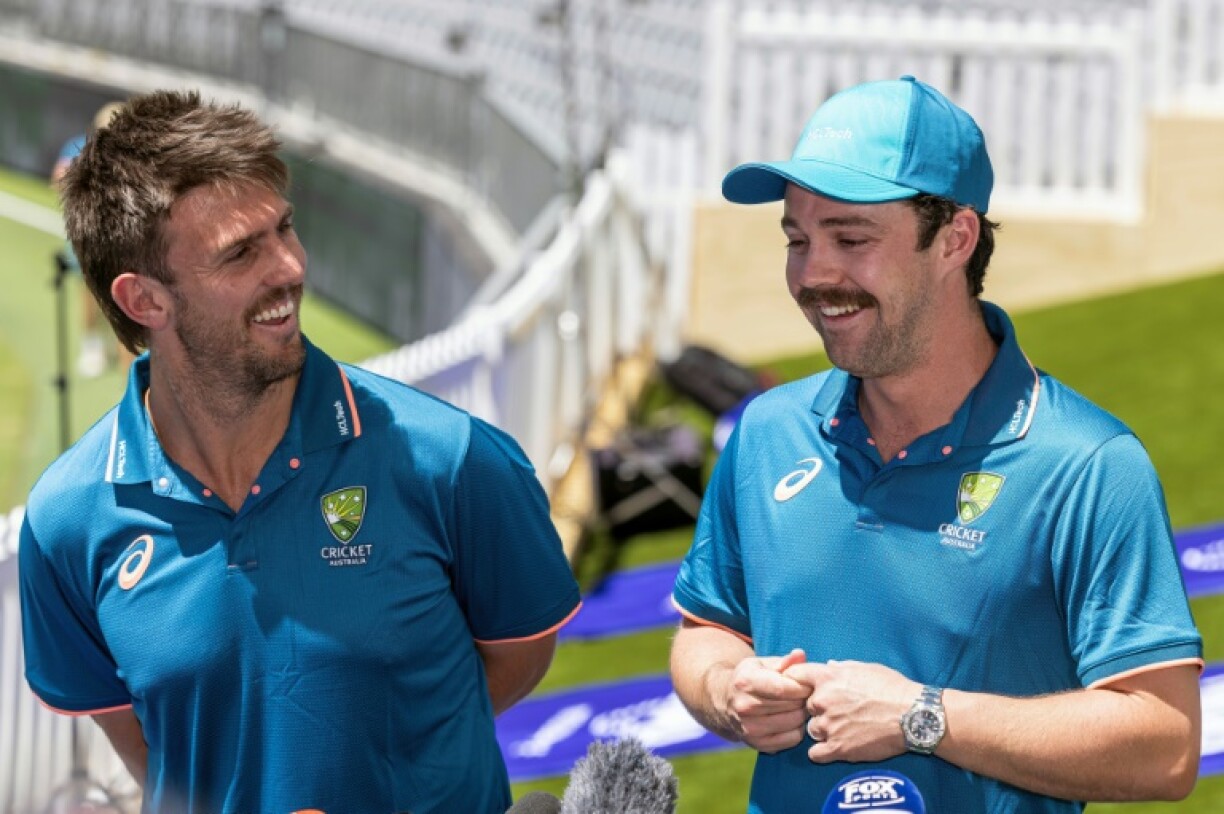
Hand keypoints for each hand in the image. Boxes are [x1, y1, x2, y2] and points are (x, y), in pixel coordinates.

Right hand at [716, 648, 810, 753]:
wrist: (724, 701)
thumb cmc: (750, 678)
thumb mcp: (762, 663)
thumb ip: (784, 660)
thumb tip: (800, 655)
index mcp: (746, 682)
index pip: (784, 688)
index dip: (802, 686)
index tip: (808, 683)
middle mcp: (745, 707)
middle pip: (792, 705)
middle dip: (804, 698)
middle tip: (806, 694)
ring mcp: (750, 728)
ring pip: (795, 722)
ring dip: (802, 713)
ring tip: (798, 705)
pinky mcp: (758, 744)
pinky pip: (792, 738)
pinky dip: (797, 728)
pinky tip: (790, 718)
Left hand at [783, 660, 920, 763]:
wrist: (912, 716)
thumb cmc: (893, 688)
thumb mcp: (865, 668)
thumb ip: (841, 668)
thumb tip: (828, 666)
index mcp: (827, 677)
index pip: (794, 675)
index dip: (797, 681)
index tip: (803, 688)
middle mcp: (822, 700)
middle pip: (805, 706)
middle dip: (818, 709)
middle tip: (839, 712)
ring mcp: (828, 725)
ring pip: (811, 730)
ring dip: (823, 730)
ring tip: (845, 729)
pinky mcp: (837, 748)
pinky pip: (814, 753)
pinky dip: (823, 752)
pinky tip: (836, 747)